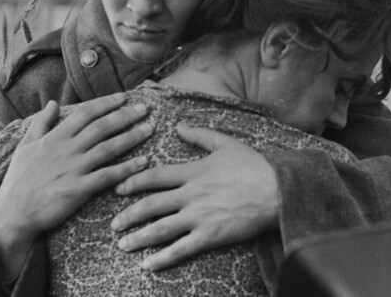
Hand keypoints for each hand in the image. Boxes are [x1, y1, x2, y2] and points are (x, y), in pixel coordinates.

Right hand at [0, 94, 152, 279]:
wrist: (13, 213)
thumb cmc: (19, 180)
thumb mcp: (25, 146)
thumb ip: (41, 123)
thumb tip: (51, 103)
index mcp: (55, 137)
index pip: (86, 113)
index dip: (107, 103)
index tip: (124, 97)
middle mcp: (66, 149)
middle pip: (102, 127)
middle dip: (126, 115)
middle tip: (146, 108)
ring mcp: (73, 169)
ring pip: (108, 148)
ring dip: (132, 137)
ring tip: (150, 129)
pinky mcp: (79, 189)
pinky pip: (108, 176)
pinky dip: (127, 168)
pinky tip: (143, 162)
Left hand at [110, 125, 280, 270]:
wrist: (277, 191)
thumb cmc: (253, 166)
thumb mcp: (226, 143)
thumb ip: (200, 135)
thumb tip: (178, 126)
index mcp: (193, 172)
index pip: (155, 177)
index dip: (134, 182)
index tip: (118, 189)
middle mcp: (191, 195)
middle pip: (151, 205)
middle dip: (129, 215)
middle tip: (114, 224)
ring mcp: (199, 217)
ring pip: (161, 229)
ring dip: (139, 238)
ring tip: (122, 245)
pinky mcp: (210, 236)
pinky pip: (181, 249)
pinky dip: (162, 258)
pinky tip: (148, 265)